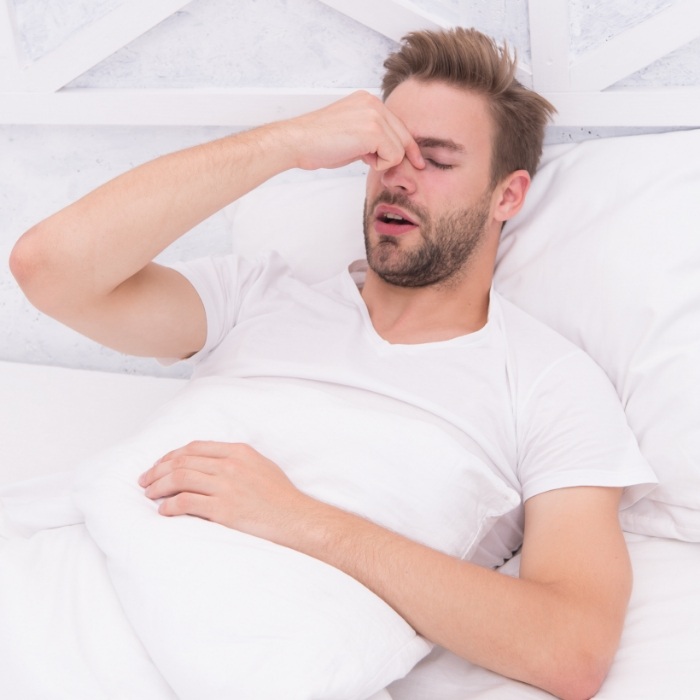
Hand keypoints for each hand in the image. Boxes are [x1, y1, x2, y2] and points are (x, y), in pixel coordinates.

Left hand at [138, 441, 309, 542]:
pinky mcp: (224, 509)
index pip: (194, 447)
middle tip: (146, 481)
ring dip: (159, 487)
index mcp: (238, 451)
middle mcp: (230, 465)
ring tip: (150, 495)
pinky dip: (170, 506)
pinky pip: (186, 502)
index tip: (159, 465)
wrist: (295, 518)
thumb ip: (236, 460)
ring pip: (180, 478)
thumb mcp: (261, 465)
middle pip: (182, 461)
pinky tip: (164, 511)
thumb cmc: (281, 496)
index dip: (171, 455)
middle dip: (158, 470)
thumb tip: (209, 463)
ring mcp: (226, 486)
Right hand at [281, 90, 424, 171]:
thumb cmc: (318, 143)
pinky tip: (361, 159)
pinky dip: (380, 164)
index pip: (398, 125)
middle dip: (401, 156)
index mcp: (367, 101)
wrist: (298, 142)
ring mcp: (374, 114)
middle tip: (394, 169)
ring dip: (383, 161)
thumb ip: (371, 136)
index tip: (417, 160)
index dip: (408, 146)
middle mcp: (373, 102)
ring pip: (400, 148)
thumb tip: (387, 152)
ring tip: (361, 158)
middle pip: (404, 135)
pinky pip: (393, 156)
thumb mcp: (350, 133)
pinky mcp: (373, 130)